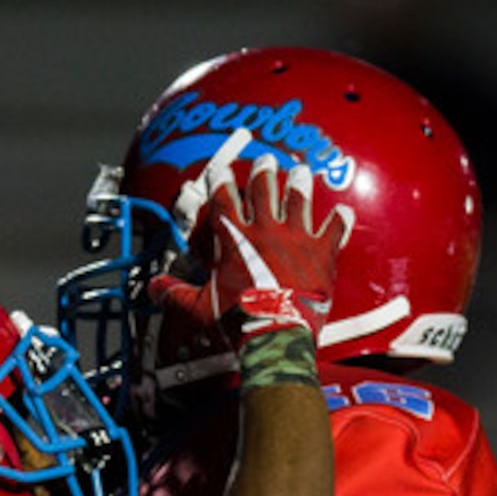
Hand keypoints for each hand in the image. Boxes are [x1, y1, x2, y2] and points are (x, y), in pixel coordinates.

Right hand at [149, 136, 354, 353]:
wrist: (276, 334)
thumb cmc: (239, 320)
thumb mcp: (200, 308)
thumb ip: (176, 294)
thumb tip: (154, 289)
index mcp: (235, 239)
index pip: (224, 200)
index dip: (220, 181)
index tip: (220, 170)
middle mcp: (265, 230)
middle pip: (264, 190)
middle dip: (264, 173)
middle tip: (266, 161)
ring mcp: (295, 238)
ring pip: (298, 200)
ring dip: (299, 185)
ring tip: (300, 172)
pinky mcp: (321, 252)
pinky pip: (333, 230)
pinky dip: (338, 220)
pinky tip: (342, 209)